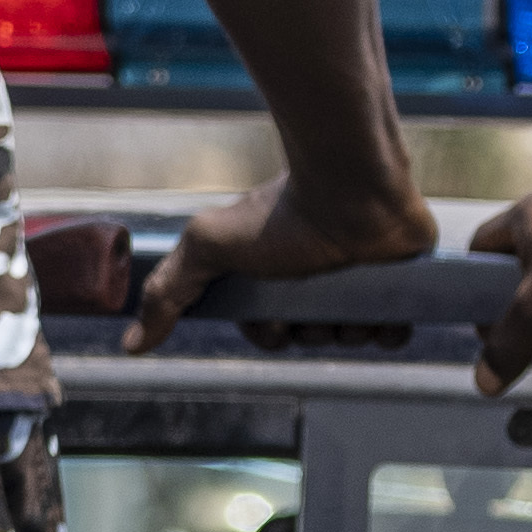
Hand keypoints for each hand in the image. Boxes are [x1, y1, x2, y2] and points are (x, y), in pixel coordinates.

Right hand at [137, 166, 438, 347]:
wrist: (348, 187)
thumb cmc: (280, 215)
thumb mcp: (208, 248)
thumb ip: (167, 292)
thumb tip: (131, 345)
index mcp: (276, 277)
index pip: (272, 334)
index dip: (272, 334)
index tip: (274, 314)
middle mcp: (317, 282)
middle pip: (312, 340)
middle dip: (310, 332)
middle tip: (313, 300)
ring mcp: (361, 284)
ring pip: (352, 339)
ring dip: (347, 329)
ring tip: (348, 295)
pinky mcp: (400, 285)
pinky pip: (395, 332)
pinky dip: (388, 329)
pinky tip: (379, 308)